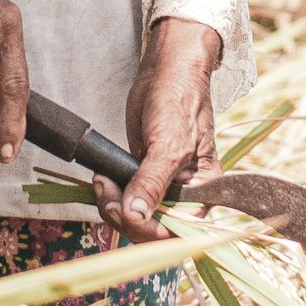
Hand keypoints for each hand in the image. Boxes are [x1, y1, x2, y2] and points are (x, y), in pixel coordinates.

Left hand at [93, 18, 220, 239]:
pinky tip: (102, 180)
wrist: (165, 72)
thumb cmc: (179, 100)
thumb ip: (153, 181)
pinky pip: (124, 200)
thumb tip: (136, 216)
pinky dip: (109, 195)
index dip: (153, 232)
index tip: (130, 216)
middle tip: (108, 194)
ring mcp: (160, 188)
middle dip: (126, 217)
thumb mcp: (169, 143)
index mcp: (203, 193)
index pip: (179, 233)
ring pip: (133, 217)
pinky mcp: (140, 177)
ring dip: (112, 206)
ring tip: (103, 182)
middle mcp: (183, 196)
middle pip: (152, 229)